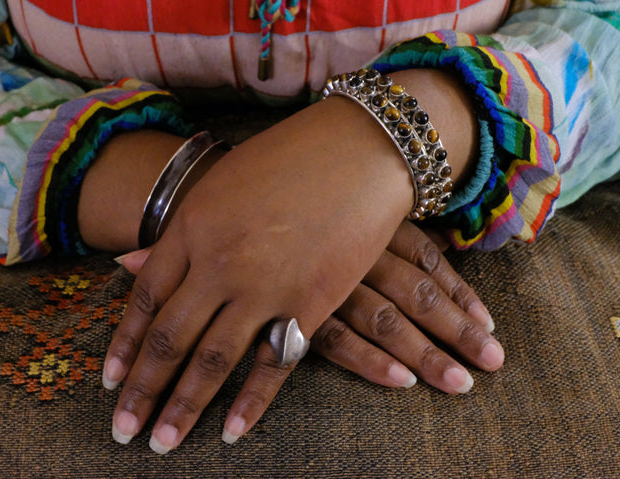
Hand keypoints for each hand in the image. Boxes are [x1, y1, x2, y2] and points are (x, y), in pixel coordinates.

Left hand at [102, 96, 415, 453]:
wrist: (359, 148)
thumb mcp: (222, 185)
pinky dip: (250, 403)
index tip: (110, 381)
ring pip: (211, 360)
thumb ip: (181, 230)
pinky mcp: (309, 303)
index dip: (125, 346)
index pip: (144, 300)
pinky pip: (272, 364)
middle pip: (169, 338)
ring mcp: (262, 285)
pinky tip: (229, 432)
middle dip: (142, 390)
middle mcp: (218, 260)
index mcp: (192, 226)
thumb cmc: (290, 158)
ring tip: (161, 445)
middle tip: (121, 430)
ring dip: (183, 407)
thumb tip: (128, 263)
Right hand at [311, 220, 503, 393]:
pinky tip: (400, 381)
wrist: (234, 206)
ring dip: (424, 354)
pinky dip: (369, 361)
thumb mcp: (351, 207)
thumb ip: (396, 227)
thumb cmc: (299, 207)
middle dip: (456, 330)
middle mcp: (355, 250)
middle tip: (490, 362)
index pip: (427, 262)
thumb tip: (444, 243)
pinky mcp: (295, 308)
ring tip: (458, 383)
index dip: (460, 296)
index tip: (488, 325)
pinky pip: (338, 339)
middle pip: (415, 295)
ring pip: (385, 321)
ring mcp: (326, 280)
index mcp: (370, 222)